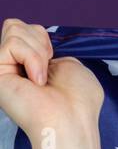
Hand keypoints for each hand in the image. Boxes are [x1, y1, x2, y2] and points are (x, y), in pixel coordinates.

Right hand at [0, 19, 103, 140]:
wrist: (70, 123)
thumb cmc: (78, 101)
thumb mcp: (72, 66)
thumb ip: (51, 52)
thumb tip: (41, 48)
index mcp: (29, 65)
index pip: (26, 29)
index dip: (44, 41)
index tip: (54, 63)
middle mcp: (12, 66)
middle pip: (15, 25)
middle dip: (39, 41)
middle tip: (48, 69)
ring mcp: (3, 68)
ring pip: (13, 28)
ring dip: (38, 52)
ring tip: (42, 78)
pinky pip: (12, 44)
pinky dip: (33, 59)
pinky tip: (37, 81)